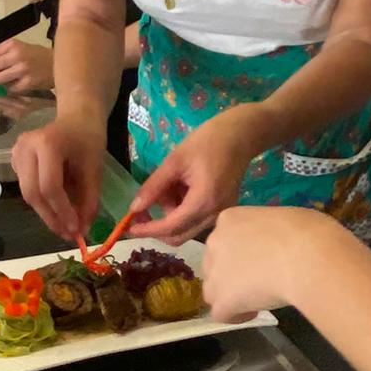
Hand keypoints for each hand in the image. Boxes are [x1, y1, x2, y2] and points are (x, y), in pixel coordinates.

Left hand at [0, 38, 54, 93]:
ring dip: (2, 81)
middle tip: (0, 73)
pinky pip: (10, 89)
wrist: (59, 64)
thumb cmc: (37, 55)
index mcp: (13, 44)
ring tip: (10, 79)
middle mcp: (16, 55)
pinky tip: (19, 84)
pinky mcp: (28, 83)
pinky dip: (12, 88)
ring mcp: (22, 70)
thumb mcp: (19, 47)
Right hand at [12, 114, 105, 238]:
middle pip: (33, 193)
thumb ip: (88, 200)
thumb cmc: (88, 140)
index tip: (76, 230)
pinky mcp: (14, 160)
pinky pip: (26, 188)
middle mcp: (26, 147)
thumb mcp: (94, 169)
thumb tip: (83, 230)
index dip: (62, 211)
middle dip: (51, 217)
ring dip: (46, 213)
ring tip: (65, 226)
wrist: (76, 118)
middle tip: (68, 234)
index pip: (50, 186)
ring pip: (28, 194)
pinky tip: (56, 208)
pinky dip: (42, 203)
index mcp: (47, 143)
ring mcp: (16, 152)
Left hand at [130, 106, 269, 244]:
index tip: (129, 227)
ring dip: (171, 215)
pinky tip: (181, 188)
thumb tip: (133, 209)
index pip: (171, 227)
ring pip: (187, 228)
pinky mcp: (223, 210)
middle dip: (157, 226)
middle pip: (179, 236)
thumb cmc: (207, 141)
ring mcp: (222, 214)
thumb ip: (153, 187)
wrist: (241, 134)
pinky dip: (183, 210)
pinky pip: (197, 220)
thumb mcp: (174, 161)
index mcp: (204, 202)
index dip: (148, 229)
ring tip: (168, 185)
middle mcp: (215, 214)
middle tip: (142, 209)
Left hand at [203, 206, 328, 322]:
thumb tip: (277, 247)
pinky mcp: (222, 299)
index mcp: (229, 219)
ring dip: (230, 296)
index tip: (260, 260)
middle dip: (231, 275)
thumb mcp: (283, 220)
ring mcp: (215, 272)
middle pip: (214, 265)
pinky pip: (221, 313)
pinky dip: (236, 316)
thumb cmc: (306, 232)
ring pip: (213, 290)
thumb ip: (269, 233)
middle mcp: (215, 242)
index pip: (225, 240)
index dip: (241, 253)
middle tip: (257, 281)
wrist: (306, 256)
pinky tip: (254, 312)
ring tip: (256, 299)